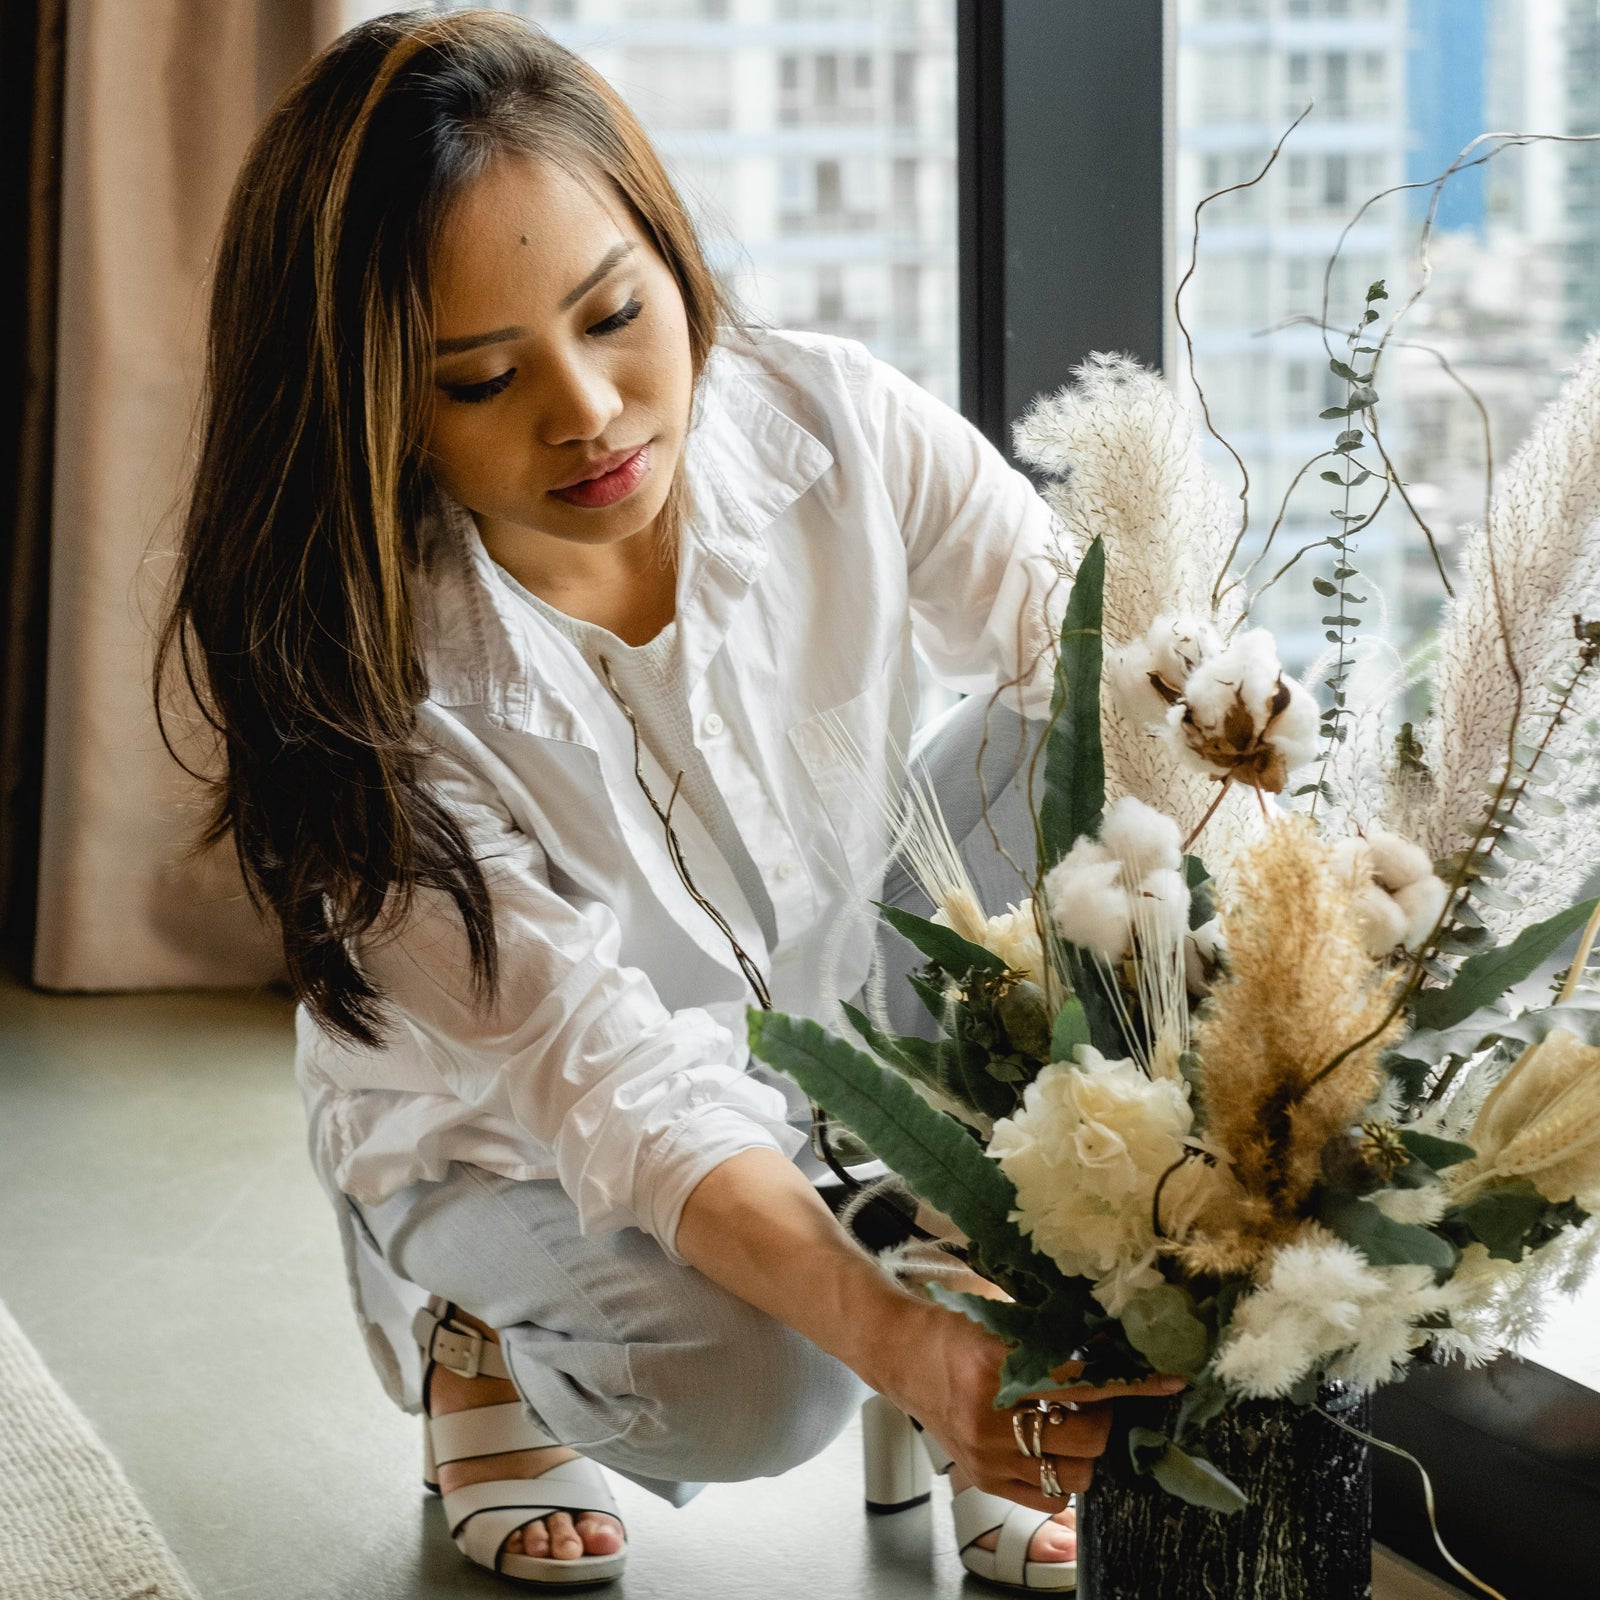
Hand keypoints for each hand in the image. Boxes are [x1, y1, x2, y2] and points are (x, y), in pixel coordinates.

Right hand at [873, 1298, 1185, 1512]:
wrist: (898, 1353)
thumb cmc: (952, 1326)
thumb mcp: (1001, 1315)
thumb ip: (1052, 1332)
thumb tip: (1115, 1338)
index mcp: (996, 1364)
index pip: (1082, 1381)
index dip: (1131, 1382)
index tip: (1170, 1379)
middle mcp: (990, 1416)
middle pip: (1086, 1436)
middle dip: (1108, 1418)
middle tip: (1106, 1398)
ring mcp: (986, 1455)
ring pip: (1074, 1476)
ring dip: (1088, 1451)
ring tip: (1079, 1424)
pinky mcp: (982, 1478)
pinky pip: (1048, 1498)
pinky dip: (1064, 1478)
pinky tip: (1057, 1449)